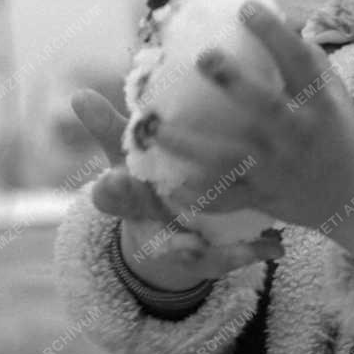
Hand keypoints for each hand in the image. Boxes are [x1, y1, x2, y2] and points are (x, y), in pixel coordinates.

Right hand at [71, 89, 284, 288]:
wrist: (172, 235)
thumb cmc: (149, 182)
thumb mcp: (129, 156)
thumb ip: (110, 127)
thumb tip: (78, 93)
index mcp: (129, 199)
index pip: (110, 197)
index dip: (111, 192)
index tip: (112, 180)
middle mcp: (154, 227)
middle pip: (149, 229)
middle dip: (161, 226)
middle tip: (175, 222)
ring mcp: (183, 248)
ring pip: (191, 255)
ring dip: (208, 249)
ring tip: (233, 243)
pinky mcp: (212, 260)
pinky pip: (231, 259)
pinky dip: (252, 253)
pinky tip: (276, 247)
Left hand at [148, 1, 353, 231]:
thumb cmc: (339, 135)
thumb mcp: (335, 95)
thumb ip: (310, 61)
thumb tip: (278, 22)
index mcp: (320, 104)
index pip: (299, 62)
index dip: (273, 33)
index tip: (245, 8)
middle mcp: (298, 135)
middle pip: (265, 107)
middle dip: (234, 81)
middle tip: (203, 56)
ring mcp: (278, 169)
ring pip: (230, 157)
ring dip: (191, 145)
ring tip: (155, 128)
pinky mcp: (263, 197)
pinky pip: (226, 198)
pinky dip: (199, 196)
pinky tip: (169, 186)